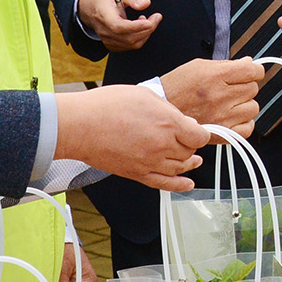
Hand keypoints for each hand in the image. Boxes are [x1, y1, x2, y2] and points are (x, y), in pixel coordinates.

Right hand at [53, 83, 208, 189]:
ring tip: (192, 160)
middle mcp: (163, 145)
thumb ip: (168, 110)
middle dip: (191, 145)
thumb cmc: (107, 106)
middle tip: (186, 140)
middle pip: (190, 152)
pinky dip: (179, 185)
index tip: (197, 130)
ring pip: (180, 168)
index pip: (200, 136)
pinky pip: (164, 184)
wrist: (80, 125)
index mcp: (169, 123)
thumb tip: (181, 120)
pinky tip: (188, 184)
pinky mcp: (136, 174)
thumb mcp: (146, 95)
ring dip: (188, 163)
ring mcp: (150, 162)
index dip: (201, 133)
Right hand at [75, 0, 159, 50]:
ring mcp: (107, 39)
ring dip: (145, 33)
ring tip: (147, 19)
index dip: (136, 26)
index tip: (150, 21)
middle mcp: (104, 30)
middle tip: (157, 17)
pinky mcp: (112, 44)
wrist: (91, 6)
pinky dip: (140, 38)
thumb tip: (145, 4)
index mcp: (103, 15)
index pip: (119, 27)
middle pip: (128, 38)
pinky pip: (129, 46)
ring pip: (131, 44)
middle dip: (147, 28)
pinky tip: (140, 26)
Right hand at [158, 58, 260, 135]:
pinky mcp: (221, 134)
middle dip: (244, 87)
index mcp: (215, 76)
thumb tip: (250, 61)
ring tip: (228, 104)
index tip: (250, 72)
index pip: (253, 71)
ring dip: (244, 105)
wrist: (159, 113)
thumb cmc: (176, 87)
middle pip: (253, 89)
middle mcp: (220, 96)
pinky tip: (232, 118)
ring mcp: (222, 117)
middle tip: (230, 89)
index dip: (254, 70)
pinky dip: (244, 123)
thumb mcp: (199, 66)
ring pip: (253, 108)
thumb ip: (227, 64)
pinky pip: (248, 128)